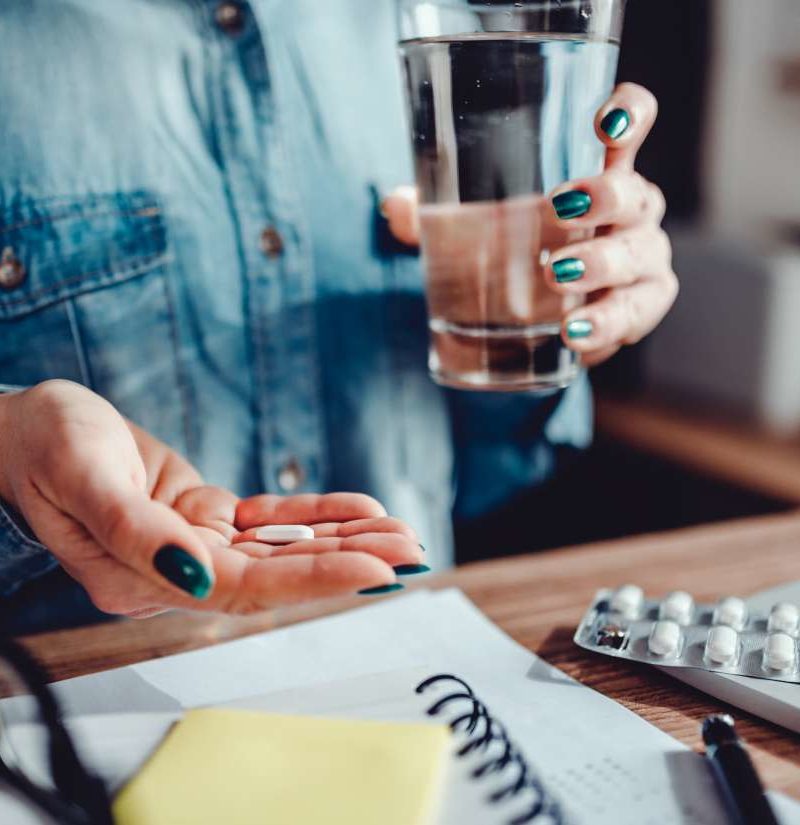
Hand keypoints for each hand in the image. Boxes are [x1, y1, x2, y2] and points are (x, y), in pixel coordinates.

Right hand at [0, 380, 420, 616]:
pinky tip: (359, 509)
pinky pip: (268, 519)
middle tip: (411, 551)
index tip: (376, 568)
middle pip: (276, 573)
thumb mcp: (84, 479)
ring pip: (281, 547)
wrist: (29, 430)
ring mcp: (195, 545)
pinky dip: (314, 514)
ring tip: (403, 532)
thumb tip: (197, 573)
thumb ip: (137, 533)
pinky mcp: (205, 517)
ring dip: (344, 538)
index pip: (244, 588)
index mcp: (143, 578)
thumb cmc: (45, 449)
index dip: (313, 577)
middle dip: (347, 560)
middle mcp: (177, 571)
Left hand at [382, 82, 676, 366]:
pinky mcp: (639, 309)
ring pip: (642, 255)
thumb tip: (394, 206)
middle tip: (563, 208)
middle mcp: (631, 213)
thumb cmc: (515, 261)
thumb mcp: (475, 235)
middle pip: (637, 193)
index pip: (632, 125)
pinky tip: (572, 333)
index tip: (606, 119)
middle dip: (607, 196)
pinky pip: (635, 314)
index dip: (630, 113)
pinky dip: (605, 324)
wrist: (537, 328)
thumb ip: (435, 218)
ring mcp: (642, 261)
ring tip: (557, 277)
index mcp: (599, 176)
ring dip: (603, 265)